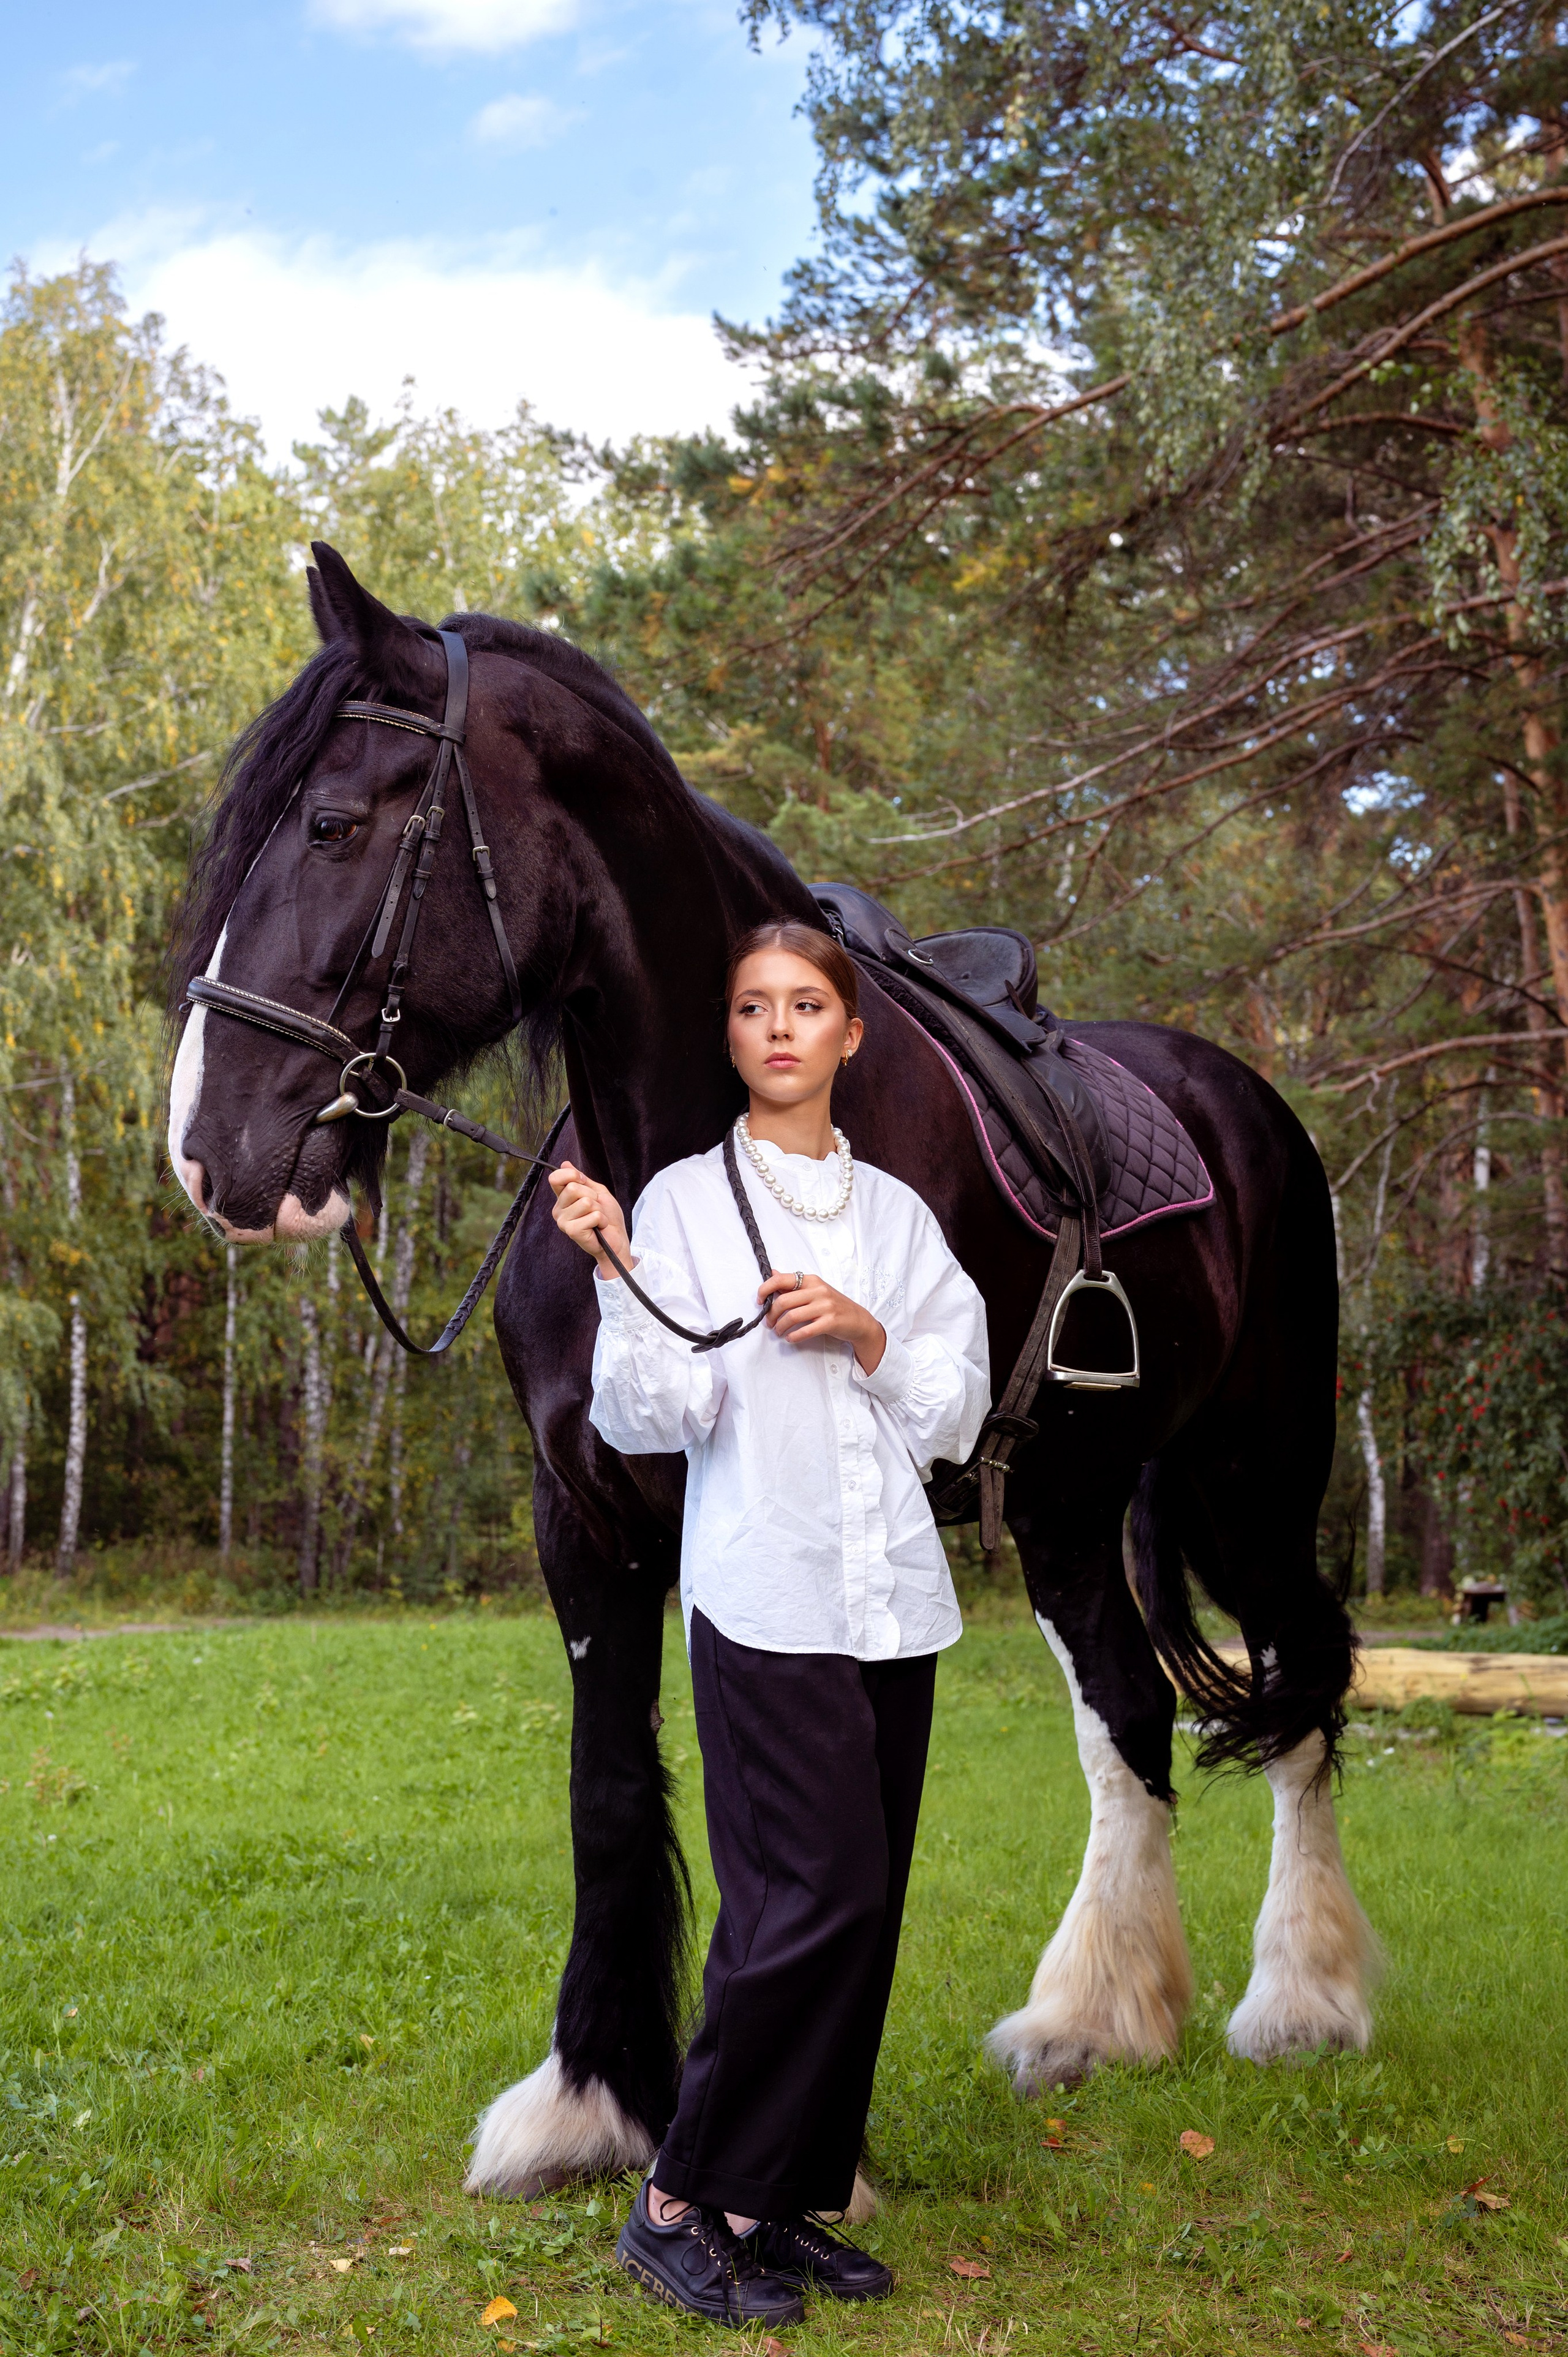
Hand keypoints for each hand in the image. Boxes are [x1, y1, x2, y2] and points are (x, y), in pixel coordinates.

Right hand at [549, 1163, 632, 1272]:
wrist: (616, 1238)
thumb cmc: (607, 1216)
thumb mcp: (597, 1192)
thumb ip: (582, 1179)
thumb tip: (565, 1163)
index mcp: (563, 1198)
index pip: (555, 1178)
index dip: (572, 1175)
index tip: (584, 1181)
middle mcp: (559, 1209)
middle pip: (573, 1188)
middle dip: (592, 1195)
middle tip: (596, 1208)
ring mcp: (563, 1221)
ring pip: (585, 1202)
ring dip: (598, 1209)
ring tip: (597, 1219)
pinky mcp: (571, 1231)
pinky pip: (592, 1215)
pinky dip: (601, 1220)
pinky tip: (598, 1227)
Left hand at [759, 1269, 885, 1373]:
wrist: (858, 1319)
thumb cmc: (833, 1305)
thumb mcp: (815, 1290)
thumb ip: (793, 1284)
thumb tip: (773, 1273)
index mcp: (811, 1280)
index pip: (781, 1280)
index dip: (765, 1289)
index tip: (760, 1301)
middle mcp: (818, 1290)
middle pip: (783, 1301)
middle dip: (771, 1314)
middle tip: (769, 1322)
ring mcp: (825, 1306)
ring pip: (792, 1316)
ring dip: (780, 1327)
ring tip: (779, 1331)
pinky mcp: (830, 1322)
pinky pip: (805, 1331)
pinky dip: (793, 1336)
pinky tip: (790, 1338)